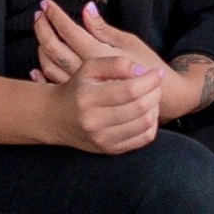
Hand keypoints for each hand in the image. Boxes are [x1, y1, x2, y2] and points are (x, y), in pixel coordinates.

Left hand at [33, 1, 213, 121]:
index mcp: (97, 54)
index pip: (69, 31)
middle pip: (53, 47)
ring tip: (41, 29)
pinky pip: (53, 83)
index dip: (56, 16)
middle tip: (39, 13)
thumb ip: (104, 29)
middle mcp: (85, 72)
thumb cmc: (146, 66)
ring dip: (41, 45)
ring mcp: (80, 85)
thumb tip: (86, 9)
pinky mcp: (80, 96)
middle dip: (43, 27)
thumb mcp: (129, 42)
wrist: (157, 99)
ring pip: (49, 64)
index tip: (46, 3)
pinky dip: (41, 72)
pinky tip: (37, 65)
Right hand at [45, 53, 161, 153]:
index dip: (150, 80)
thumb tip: (142, 71)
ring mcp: (103, 139)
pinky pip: (144, 138)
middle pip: (140, 107)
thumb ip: (116, 63)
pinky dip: (151, 123)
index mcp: (88, 98)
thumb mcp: (90, 67)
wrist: (57, 118)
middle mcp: (94, 122)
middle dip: (155, 92)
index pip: (130, 90)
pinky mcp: (111, 150)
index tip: (157, 73)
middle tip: (155, 83)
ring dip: (155, 107)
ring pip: (146, 123)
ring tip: (151, 96)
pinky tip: (145, 112)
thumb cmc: (78, 87)